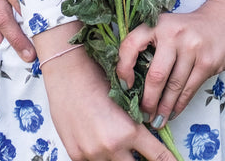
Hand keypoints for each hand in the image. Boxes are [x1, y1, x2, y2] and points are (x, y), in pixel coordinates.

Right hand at [38, 40, 176, 160]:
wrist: (68, 73)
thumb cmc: (98, 78)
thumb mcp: (126, 100)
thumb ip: (136, 124)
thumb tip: (148, 135)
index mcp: (129, 131)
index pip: (157, 156)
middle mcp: (112, 147)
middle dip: (141, 159)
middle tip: (142, 150)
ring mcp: (92, 154)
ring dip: (120, 157)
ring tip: (117, 138)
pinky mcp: (77, 156)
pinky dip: (101, 155)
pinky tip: (99, 139)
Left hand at [116, 0, 224, 126]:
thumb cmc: (190, 29)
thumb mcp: (168, 27)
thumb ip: (152, 47)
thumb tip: (133, 83)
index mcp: (158, 23)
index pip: (131, 45)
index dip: (123, 68)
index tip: (125, 86)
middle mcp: (174, 33)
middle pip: (156, 75)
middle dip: (148, 100)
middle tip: (143, 114)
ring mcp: (192, 47)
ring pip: (173, 86)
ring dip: (164, 108)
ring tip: (157, 120)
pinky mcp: (207, 61)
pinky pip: (189, 89)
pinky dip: (179, 104)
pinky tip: (173, 112)